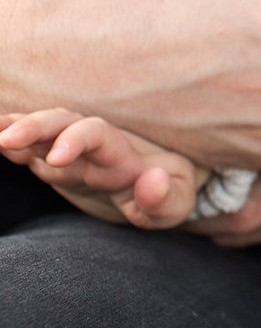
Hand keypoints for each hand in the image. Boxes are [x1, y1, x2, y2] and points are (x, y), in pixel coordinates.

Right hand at [0, 107, 197, 227]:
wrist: (163, 182)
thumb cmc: (168, 192)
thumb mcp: (177, 203)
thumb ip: (165, 197)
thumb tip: (152, 180)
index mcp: (121, 154)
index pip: (97, 136)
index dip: (76, 141)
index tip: (56, 159)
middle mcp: (92, 147)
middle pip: (63, 123)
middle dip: (35, 128)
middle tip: (6, 139)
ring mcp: (71, 152)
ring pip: (43, 132)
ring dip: (17, 128)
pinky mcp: (55, 161)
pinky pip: (30, 146)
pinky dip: (11, 138)